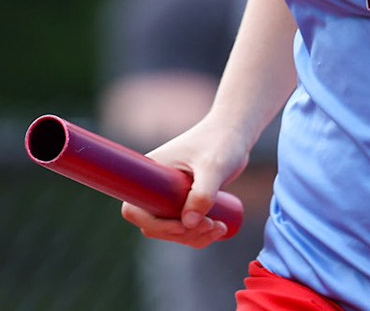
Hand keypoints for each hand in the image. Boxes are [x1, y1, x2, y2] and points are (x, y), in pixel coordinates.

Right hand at [117, 120, 247, 247]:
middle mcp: (156, 186)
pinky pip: (185, 227)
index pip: (134, 209)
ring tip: (220, 226)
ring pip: (171, 230)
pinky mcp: (185, 200)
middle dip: (182, 233)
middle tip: (212, 225)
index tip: (181, 226)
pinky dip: (199, 234)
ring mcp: (170, 194)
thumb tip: (187, 225)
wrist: (234, 133)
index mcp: (151, 173)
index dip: (154, 224)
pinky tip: (219, 228)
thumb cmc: (220, 143)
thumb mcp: (212, 167)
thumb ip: (202, 194)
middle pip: (154, 225)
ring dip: (194, 236)